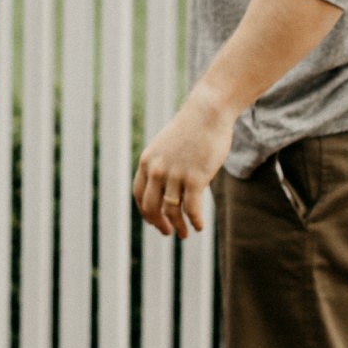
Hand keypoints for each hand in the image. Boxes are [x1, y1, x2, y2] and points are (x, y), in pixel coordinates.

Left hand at [133, 85, 236, 238]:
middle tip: (168, 232)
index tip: (154, 221)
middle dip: (159, 224)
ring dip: (178, 227)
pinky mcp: (194, 178)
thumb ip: (163, 166)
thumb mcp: (167, 147)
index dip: (146, 213)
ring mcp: (175, 175)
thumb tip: (167, 188)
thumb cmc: (191, 129)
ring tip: (184, 234)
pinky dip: (194, 221)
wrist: (208, 112)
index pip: (139, 196)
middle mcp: (157, 170)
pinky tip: (200, 226)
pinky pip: (191, 208)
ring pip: (171, 211)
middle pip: (151, 208)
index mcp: (147, 162)